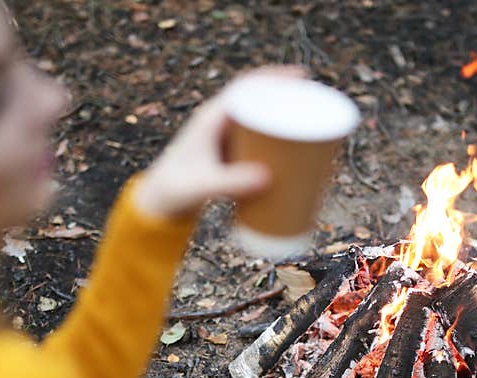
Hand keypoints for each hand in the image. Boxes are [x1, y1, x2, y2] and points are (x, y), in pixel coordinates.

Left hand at [133, 66, 304, 217]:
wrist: (159, 203)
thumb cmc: (175, 190)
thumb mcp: (203, 186)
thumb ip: (230, 183)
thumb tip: (267, 179)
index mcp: (210, 118)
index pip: (245, 87)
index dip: (274, 78)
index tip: (302, 76)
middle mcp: (219, 123)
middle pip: (259, 102)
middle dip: (288, 100)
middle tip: (318, 104)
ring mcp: (225, 140)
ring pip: (260, 121)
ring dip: (285, 120)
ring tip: (314, 126)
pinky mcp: (230, 156)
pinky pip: (258, 140)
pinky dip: (277, 142)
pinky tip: (296, 150)